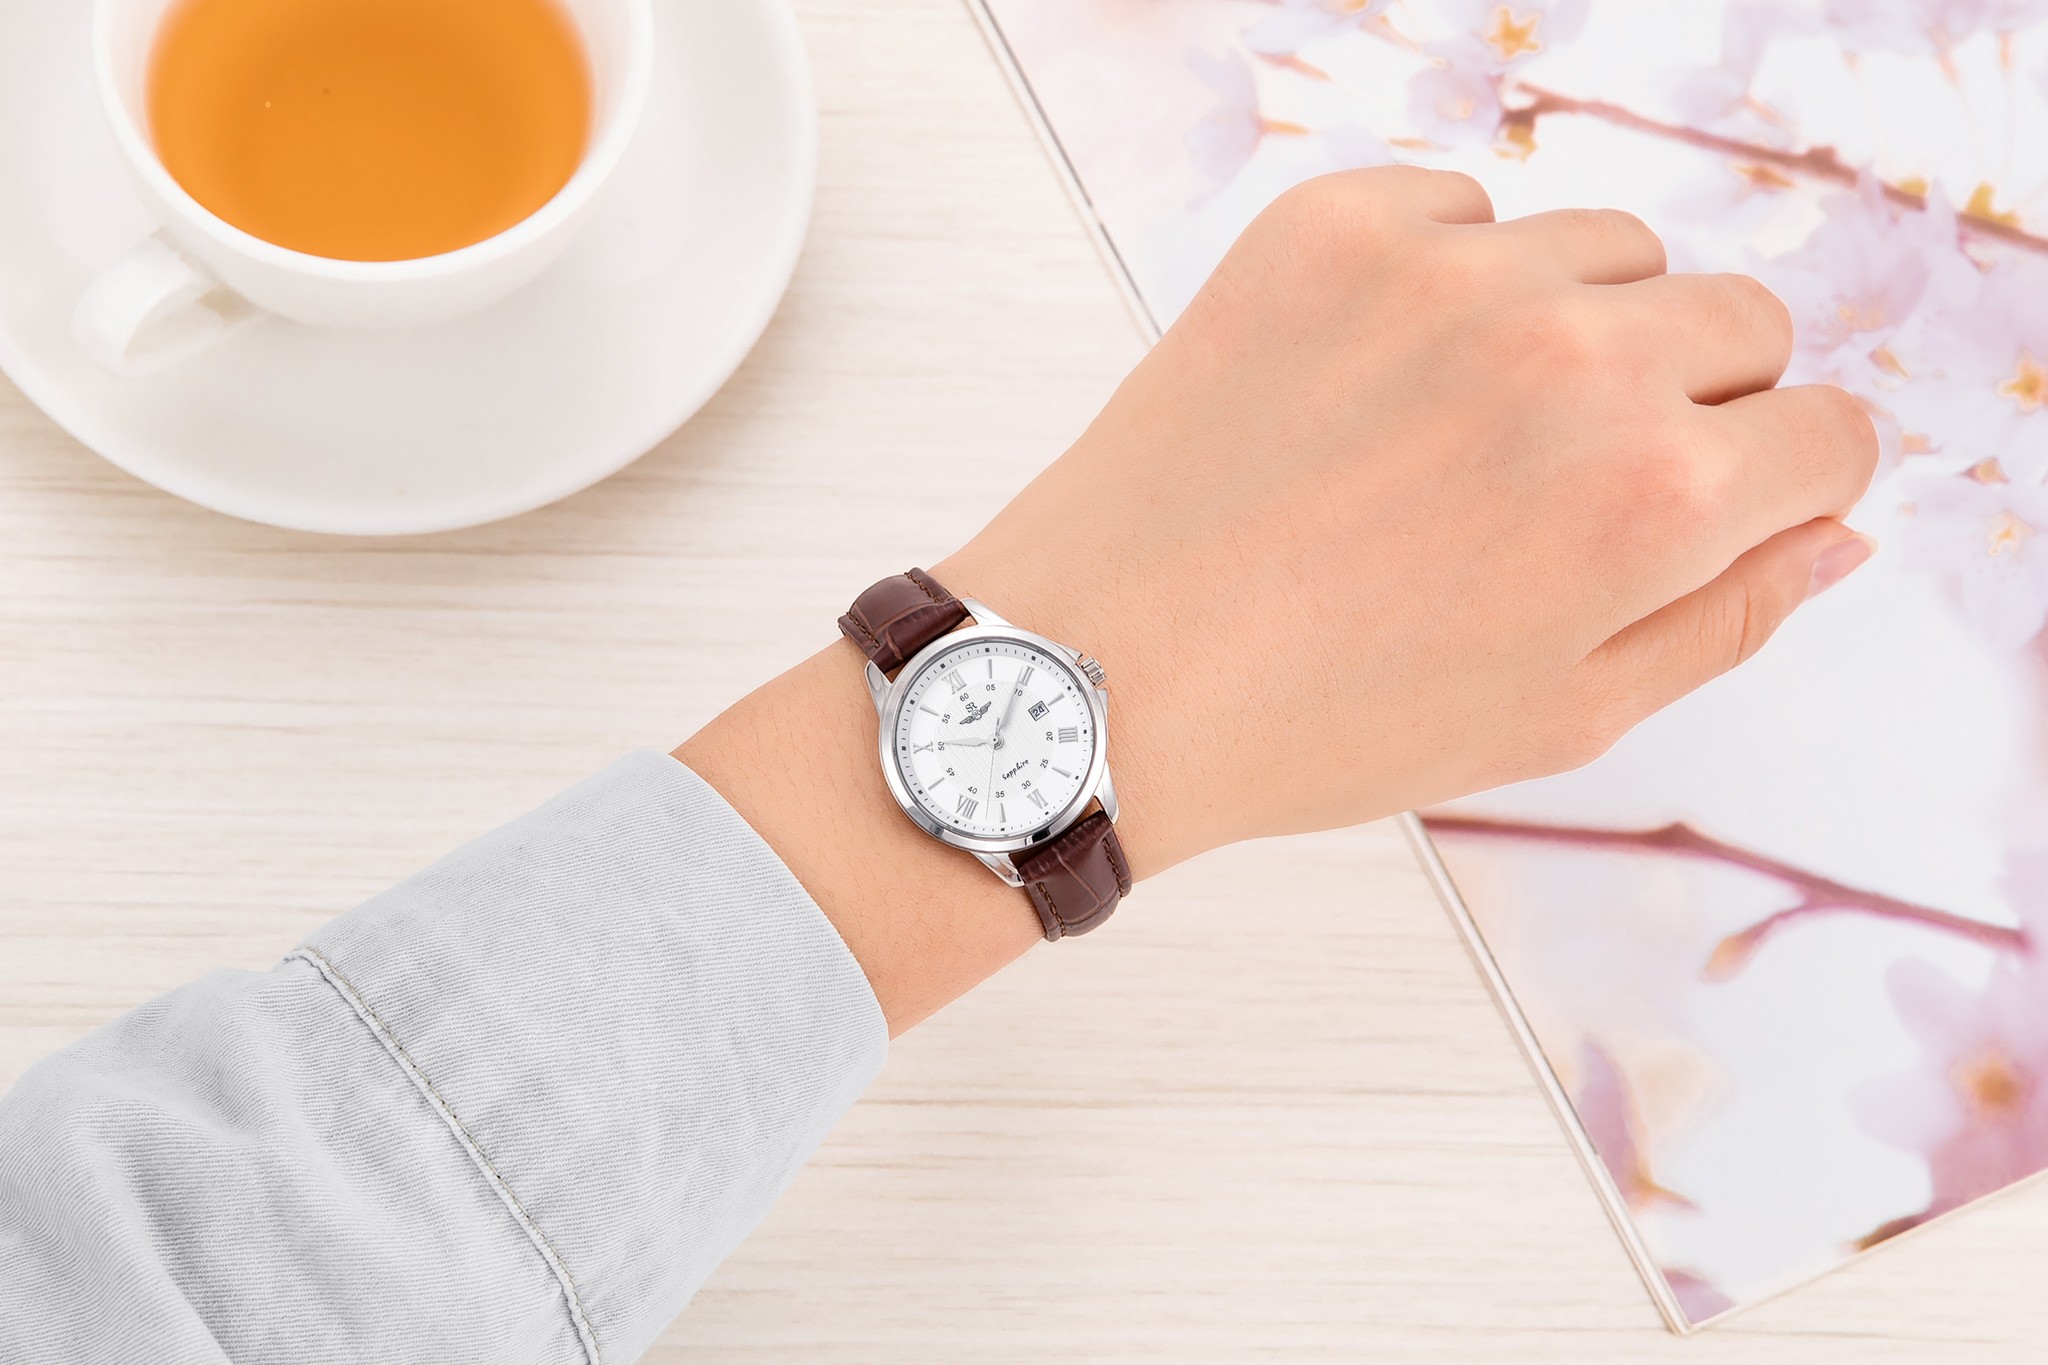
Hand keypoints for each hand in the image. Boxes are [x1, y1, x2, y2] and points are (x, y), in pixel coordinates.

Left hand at [681, 165, 1877, 1031]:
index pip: (1829, 433)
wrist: (1097, 673)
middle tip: (1564, 486)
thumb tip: (1830, 529)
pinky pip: (1463, 211)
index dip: (1774, 488)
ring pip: (1609, 251)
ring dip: (1573, 328)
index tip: (1706, 511)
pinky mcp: (1333, 227)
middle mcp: (1574, 358)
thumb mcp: (1558, 720)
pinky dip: (1444, 279)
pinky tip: (1374, 382)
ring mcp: (1448, 275)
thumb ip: (1727, 618)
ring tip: (1457, 437)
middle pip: (1739, 322)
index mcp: (1655, 499)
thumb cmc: (1321, 721)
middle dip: (1692, 403)